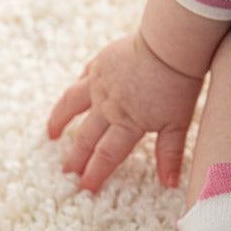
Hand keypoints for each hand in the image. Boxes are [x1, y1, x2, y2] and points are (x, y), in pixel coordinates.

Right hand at [47, 32, 202, 191]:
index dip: (94, 173)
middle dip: (75, 157)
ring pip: (71, 105)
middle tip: (65, 172)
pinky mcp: (100, 63)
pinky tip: (74, 94)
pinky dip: (77, 89)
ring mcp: (100, 82)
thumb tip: (169, 184)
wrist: (170, 42)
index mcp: (127, 123)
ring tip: (51, 134)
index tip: (83, 188)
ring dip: (59, 121)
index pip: (107, 155)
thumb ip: (170, 154)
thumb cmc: (179, 82)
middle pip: (86, 136)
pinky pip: (83, 78)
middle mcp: (107, 105)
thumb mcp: (178, 122)